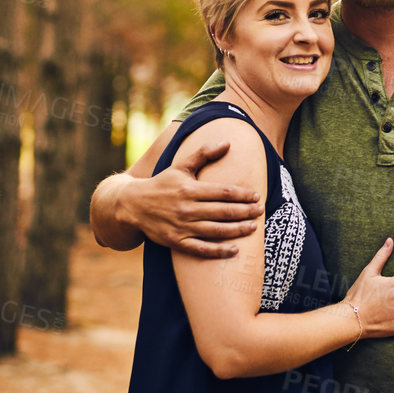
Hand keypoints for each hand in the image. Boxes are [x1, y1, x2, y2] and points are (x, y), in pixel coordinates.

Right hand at [124, 140, 262, 257]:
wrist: (132, 205)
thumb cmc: (162, 184)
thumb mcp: (181, 166)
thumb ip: (204, 154)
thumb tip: (227, 142)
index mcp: (190, 189)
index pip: (223, 193)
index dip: (242, 195)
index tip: (256, 196)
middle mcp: (187, 208)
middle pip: (223, 211)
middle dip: (245, 212)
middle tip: (261, 211)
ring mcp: (182, 227)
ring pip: (216, 231)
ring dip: (237, 230)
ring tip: (253, 227)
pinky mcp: (176, 242)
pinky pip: (201, 249)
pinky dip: (218, 251)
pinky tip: (234, 250)